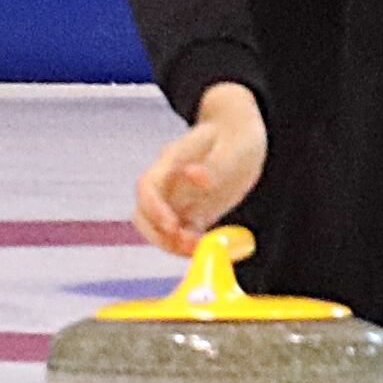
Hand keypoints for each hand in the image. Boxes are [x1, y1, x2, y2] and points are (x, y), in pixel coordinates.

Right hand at [134, 83, 266, 256]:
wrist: (240, 134)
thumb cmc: (237, 135)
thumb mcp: (235, 148)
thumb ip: (214, 165)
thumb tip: (192, 175)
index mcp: (172, 160)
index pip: (147, 187)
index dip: (154, 209)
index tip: (173, 226)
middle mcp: (168, 182)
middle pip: (143, 214)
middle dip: (158, 235)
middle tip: (187, 244)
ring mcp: (177, 198)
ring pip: (158, 228)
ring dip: (172, 244)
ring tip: (199, 248)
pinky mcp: (191, 212)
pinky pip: (180, 235)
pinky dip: (188, 246)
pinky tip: (206, 246)